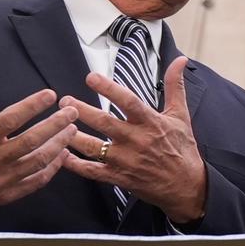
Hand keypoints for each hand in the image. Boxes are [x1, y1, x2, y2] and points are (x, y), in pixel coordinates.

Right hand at [0, 65, 76, 229]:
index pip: (10, 119)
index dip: (32, 105)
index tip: (50, 94)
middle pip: (31, 141)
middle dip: (56, 125)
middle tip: (72, 112)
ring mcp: (1, 180)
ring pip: (38, 161)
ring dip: (59, 144)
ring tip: (72, 130)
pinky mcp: (6, 195)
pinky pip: (35, 182)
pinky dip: (52, 168)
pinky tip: (62, 155)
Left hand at [61, 54, 208, 222]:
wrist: (186, 186)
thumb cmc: (183, 148)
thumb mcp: (181, 114)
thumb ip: (175, 86)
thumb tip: (179, 60)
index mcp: (151, 122)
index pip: (128, 101)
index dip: (109, 89)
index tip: (91, 77)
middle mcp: (137, 140)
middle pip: (105, 123)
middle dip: (82, 111)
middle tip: (64, 101)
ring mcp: (126, 161)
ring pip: (94, 148)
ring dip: (74, 137)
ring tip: (58, 126)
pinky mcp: (119, 178)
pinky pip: (93, 171)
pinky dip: (76, 165)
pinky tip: (62, 156)